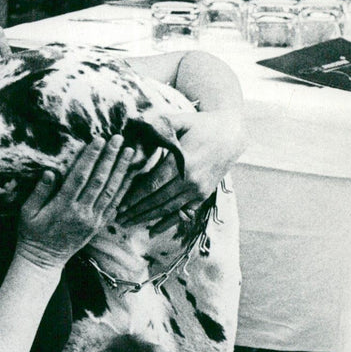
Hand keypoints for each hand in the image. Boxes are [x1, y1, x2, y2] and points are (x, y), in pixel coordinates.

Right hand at [16, 136, 138, 269]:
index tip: (99, 140)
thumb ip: (39, 192)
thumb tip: (50, 172)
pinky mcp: (98, 226)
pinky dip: (123, 189)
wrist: (43, 260)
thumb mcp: (27, 212)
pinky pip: (114, 205)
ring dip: (121, 170)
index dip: (90, 157)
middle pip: (100, 181)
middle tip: (119, 139)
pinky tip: (128, 175)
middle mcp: (81, 212)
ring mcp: (92, 220)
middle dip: (110, 158)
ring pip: (111, 191)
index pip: (80, 177)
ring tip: (130, 152)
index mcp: (63, 206)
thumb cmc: (32, 234)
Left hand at [116, 110, 245, 233]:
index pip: (152, 184)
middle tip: (118, 218)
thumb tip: (133, 126)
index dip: (134, 197)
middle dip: (136, 211)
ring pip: (168, 209)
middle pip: (157, 200)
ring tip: (129, 224)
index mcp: (182, 162)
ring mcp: (198, 190)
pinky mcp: (203, 196)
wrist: (232, 134)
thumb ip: (158, 125)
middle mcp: (190, 180)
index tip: (119, 204)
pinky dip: (167, 223)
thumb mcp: (179, 120)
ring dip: (147, 218)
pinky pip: (183, 213)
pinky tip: (152, 231)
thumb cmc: (201, 125)